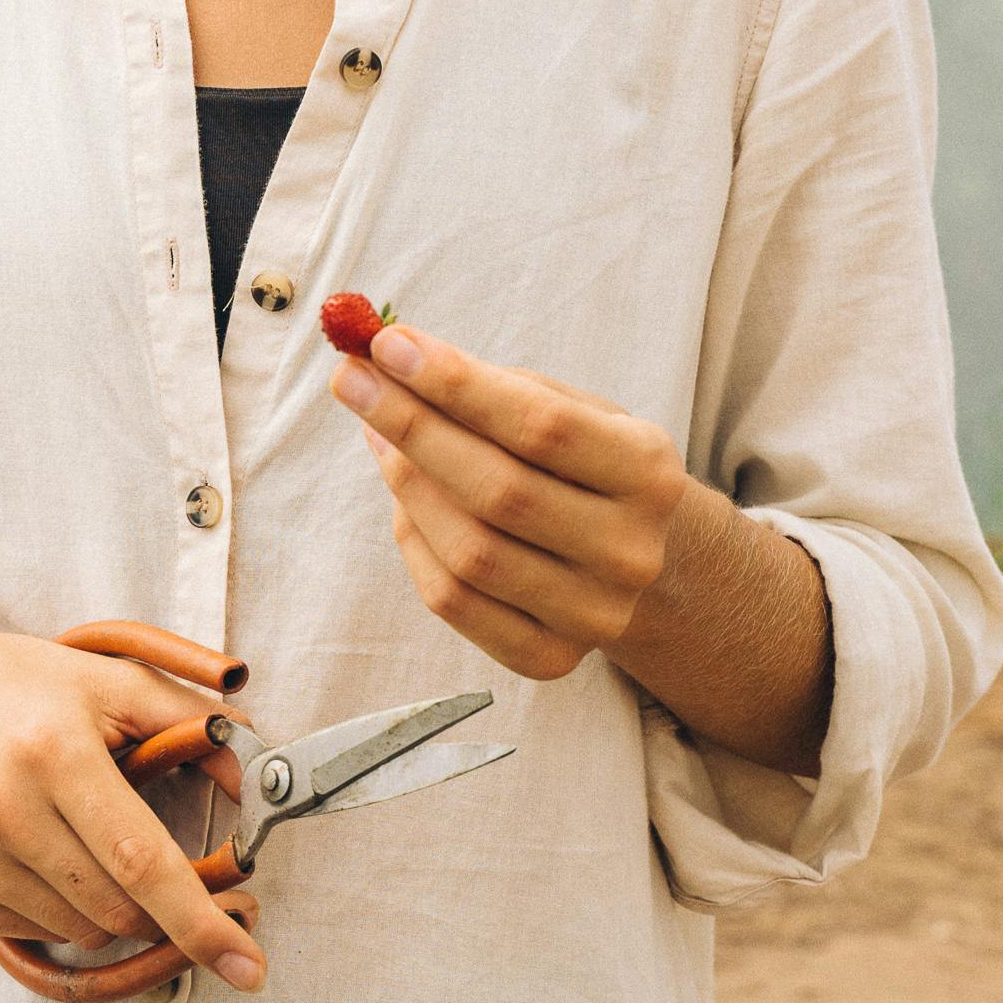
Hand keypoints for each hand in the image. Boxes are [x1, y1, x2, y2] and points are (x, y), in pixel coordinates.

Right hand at [0, 616, 265, 988]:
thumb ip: (193, 720)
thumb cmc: (12, 685)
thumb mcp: (105, 680)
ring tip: (77, 834)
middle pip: (118, 908)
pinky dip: (53, 904)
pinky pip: (31, 930)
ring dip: (104, 902)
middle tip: (154, 860)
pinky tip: (32, 848)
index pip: (142, 861)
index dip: (201, 921)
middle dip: (157, 901)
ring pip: (80, 929)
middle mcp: (1, 808)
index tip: (249, 966)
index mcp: (52, 750)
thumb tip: (261, 773)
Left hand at [329, 324, 688, 681]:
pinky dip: (413, 542)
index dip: (457, 384)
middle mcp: (630, 552)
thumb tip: (387, 362)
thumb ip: (490, 386)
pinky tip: (403, 498)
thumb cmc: (583, 465)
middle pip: (499, 492)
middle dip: (413, 427)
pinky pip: (453, 601)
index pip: (542, 426)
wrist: (636, 558)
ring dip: (406, 484)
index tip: (387, 343)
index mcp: (649, 473)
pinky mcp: (551, 659)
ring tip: (377, 434)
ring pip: (469, 552)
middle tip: (353, 380)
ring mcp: (594, 615)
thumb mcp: (569, 409)